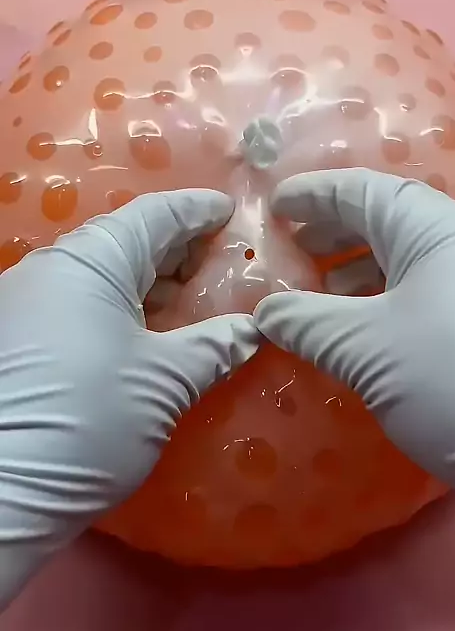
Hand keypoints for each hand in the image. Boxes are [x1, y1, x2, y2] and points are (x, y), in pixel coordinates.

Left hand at [0, 190, 257, 609]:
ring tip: (194, 306)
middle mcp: (53, 270)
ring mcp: (29, 307)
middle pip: (127, 243)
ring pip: (103, 278)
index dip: (198, 211)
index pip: (155, 215)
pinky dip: (122, 314)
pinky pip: (82, 308)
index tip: (232, 212)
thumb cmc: (89, 418)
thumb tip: (254, 329)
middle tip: (224, 266)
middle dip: (178, 251)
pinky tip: (149, 340)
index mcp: (90, 261)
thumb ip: (214, 346)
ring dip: (151, 287)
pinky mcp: (21, 345)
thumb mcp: (164, 382)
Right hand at [254, 168, 454, 494]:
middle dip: (335, 234)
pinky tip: (361, 331)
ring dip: (358, 274)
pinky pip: (424, 295)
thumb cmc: (452, 378)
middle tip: (293, 250)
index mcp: (435, 230)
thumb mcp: (367, 348)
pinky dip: (383, 304)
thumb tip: (265, 312)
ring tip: (319, 295)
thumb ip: (308, 322)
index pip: (364, 193)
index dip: (314, 195)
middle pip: (388, 223)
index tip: (276, 205)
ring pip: (409, 262)